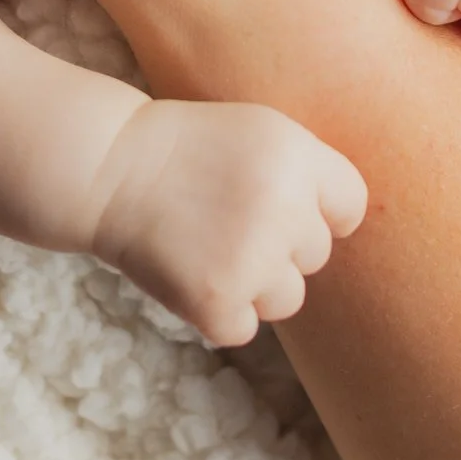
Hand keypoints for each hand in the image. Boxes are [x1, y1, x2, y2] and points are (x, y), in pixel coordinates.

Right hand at [90, 98, 367, 346]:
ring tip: (209, 248)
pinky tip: (189, 273)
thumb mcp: (261, 132)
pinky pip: (243, 327)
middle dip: (278, 245)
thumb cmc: (189, 149)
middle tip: (226, 220)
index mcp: (299, 158)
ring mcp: (252, 260)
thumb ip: (310, 172)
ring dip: (254, 284)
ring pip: (286, 298)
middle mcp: (285, 209)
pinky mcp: (217, 302)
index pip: (350, 208)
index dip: (319, 212)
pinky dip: (217, 312)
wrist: (110, 168)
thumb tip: (346, 229)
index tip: (282, 206)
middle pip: (315, 255)